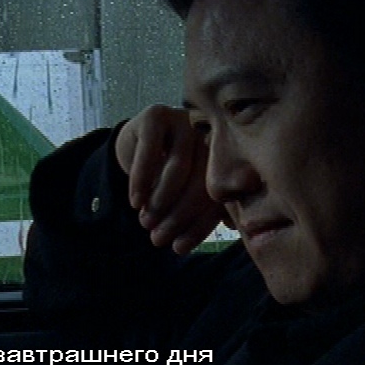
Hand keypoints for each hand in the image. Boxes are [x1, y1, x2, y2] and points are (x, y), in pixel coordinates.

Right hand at [114, 105, 228, 254]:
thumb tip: (229, 225)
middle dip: (177, 217)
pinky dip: (141, 181)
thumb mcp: (189, 190)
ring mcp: (185, 122)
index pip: (217, 197)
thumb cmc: (168, 173)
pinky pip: (150, 153)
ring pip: (177, 169)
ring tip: (146, 223)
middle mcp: (211, 135)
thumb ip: (210, 206)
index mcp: (227, 156)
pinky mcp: (157, 115)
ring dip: (159, 202)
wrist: (137, 141)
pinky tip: (135, 201)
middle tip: (158, 240)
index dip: (198, 226)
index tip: (179, 248)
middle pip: (200, 183)